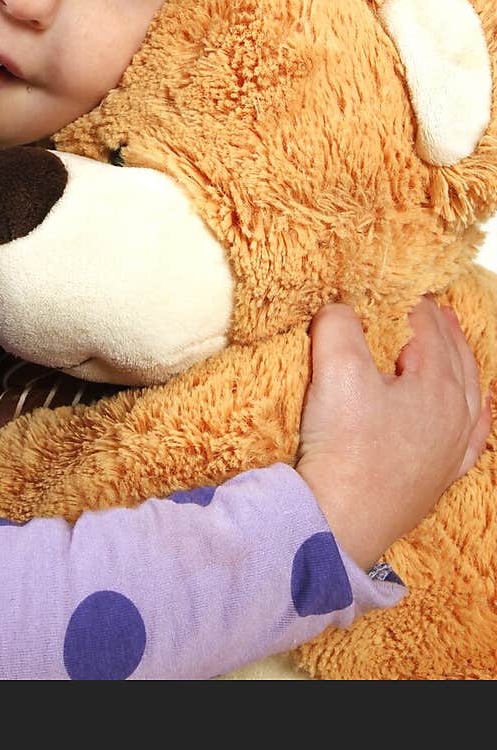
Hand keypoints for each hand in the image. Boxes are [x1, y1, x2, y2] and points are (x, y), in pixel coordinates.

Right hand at [295, 297, 491, 571]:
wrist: (338, 523)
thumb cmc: (343, 448)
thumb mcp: (335, 370)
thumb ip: (339, 324)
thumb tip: (340, 308)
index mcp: (439, 385)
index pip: (428, 328)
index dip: (410, 303)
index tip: (394, 288)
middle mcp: (456, 417)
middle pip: (455, 357)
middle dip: (440, 328)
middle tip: (426, 305)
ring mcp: (450, 451)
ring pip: (470, 395)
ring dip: (461, 363)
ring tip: (453, 342)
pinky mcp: (437, 479)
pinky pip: (471, 438)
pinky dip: (476, 415)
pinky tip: (476, 410)